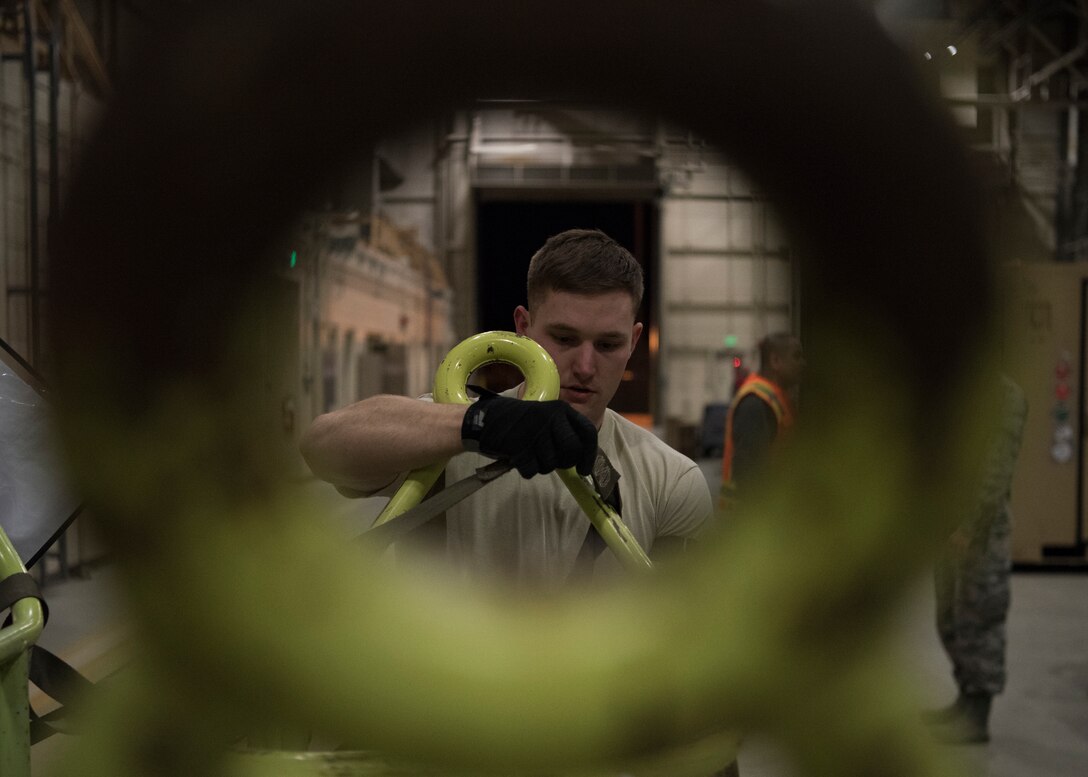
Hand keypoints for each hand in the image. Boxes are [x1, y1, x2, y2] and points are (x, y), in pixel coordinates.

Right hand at [461, 390, 596, 477]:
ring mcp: (536, 432)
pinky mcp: (521, 446)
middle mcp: (551, 418)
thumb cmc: (518, 421)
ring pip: (551, 464)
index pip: (588, 432)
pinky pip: (533, 471)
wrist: (484, 419)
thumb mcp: (545, 417)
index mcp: (561, 409)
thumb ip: (563, 432)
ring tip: (530, 452)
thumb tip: (580, 457)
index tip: (585, 469)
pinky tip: (519, 457)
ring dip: (540, 465)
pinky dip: (526, 469)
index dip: (590, 454)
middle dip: (564, 462)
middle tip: (553, 461)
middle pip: (572, 451)